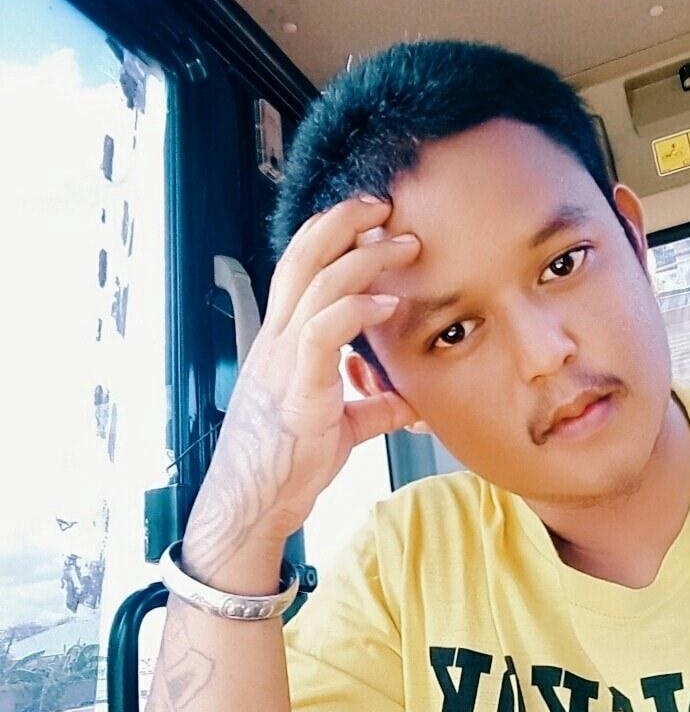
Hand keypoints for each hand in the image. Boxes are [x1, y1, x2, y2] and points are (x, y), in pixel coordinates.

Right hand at [183, 196, 419, 580]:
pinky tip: (388, 304)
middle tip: (385, 206)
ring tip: (402, 245)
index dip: (331, 236)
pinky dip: (357, 310)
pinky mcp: (299, 389)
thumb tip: (413, 399)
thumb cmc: (288, 463)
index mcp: (283, 343)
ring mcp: (284, 362)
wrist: (254, 505)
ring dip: (362, 258)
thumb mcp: (342, 425)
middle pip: (302, 260)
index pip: (300, 270)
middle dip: (343, 224)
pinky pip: (323, 333)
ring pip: (314, 286)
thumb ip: (375, 404)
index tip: (372, 220)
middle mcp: (278, 341)